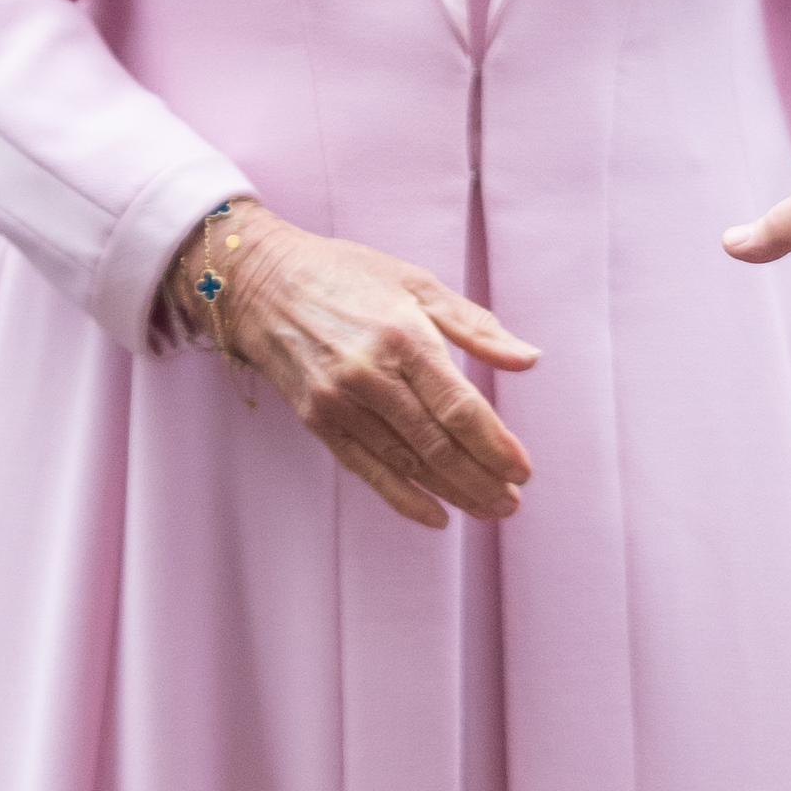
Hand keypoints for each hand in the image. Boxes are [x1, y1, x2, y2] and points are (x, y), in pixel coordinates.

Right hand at [205, 203, 539, 531]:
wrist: (260, 283)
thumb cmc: (345, 275)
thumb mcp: (415, 283)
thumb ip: (474, 325)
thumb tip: (529, 360)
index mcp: (402, 336)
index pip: (459, 408)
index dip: (495, 446)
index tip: (523, 471)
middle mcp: (369, 375)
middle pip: (437, 445)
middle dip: (481, 480)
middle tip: (512, 502)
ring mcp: (339, 402)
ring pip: (407, 463)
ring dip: (453, 494)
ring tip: (489, 509)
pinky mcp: (316, 419)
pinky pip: (366, 468)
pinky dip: (403, 498)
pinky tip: (435, 515)